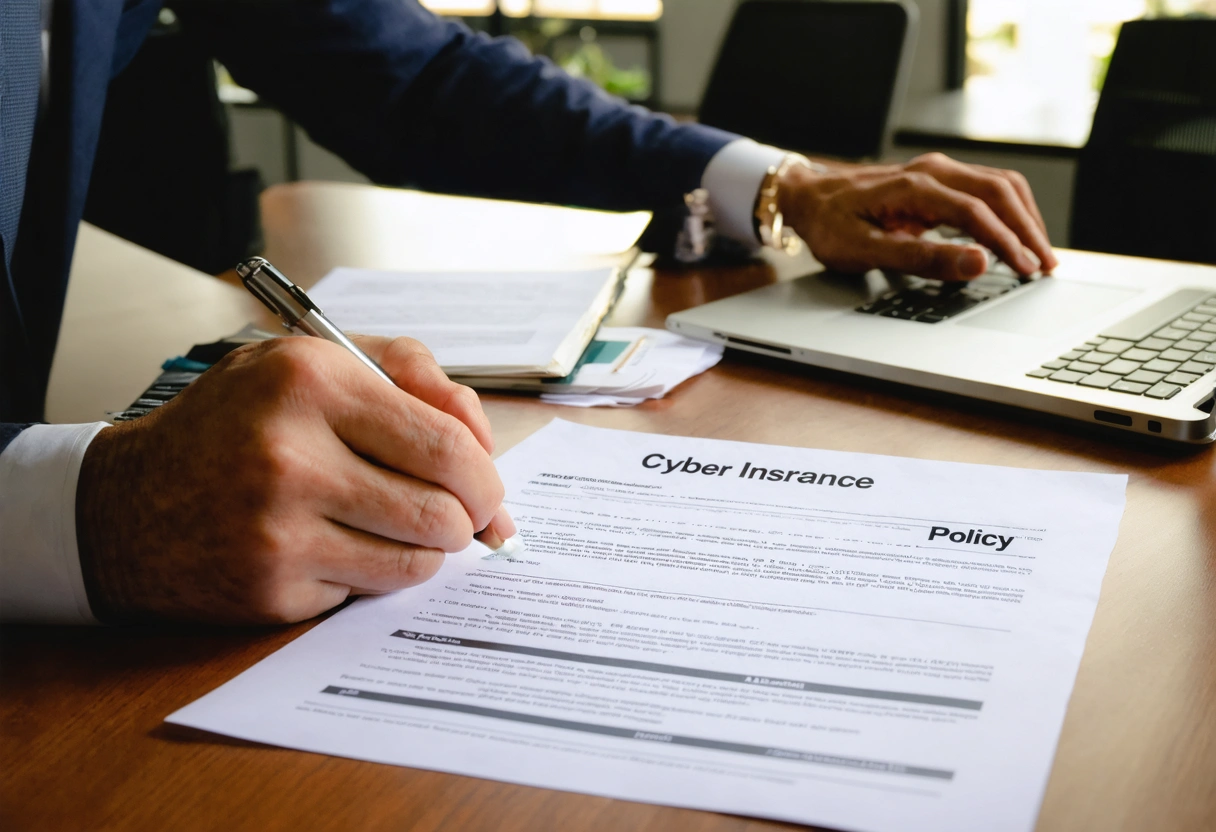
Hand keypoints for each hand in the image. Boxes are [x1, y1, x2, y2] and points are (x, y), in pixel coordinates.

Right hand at [75, 335, 515, 624]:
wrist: (128, 503)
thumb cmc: (240, 423)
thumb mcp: (315, 364)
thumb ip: (412, 377)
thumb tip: (486, 445)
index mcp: (310, 381)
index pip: (445, 443)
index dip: (483, 476)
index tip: (484, 489)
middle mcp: (291, 454)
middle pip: (442, 512)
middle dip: (468, 520)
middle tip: (459, 517)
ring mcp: (278, 530)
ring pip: (417, 560)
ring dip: (425, 550)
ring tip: (396, 526)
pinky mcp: (271, 589)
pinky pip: (369, 591)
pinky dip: (370, 573)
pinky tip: (334, 548)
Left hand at [778, 152, 1058, 281]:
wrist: (807, 198)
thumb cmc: (830, 225)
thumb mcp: (866, 250)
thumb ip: (922, 258)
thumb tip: (977, 262)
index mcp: (914, 187)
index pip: (976, 212)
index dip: (1006, 242)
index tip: (1026, 270)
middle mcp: (932, 171)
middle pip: (999, 191)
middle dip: (1027, 230)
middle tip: (1044, 267)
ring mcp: (937, 171)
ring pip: (999, 185)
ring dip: (1024, 218)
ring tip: (1039, 254)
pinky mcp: (939, 179)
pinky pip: (987, 188)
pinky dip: (1009, 210)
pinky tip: (1016, 234)